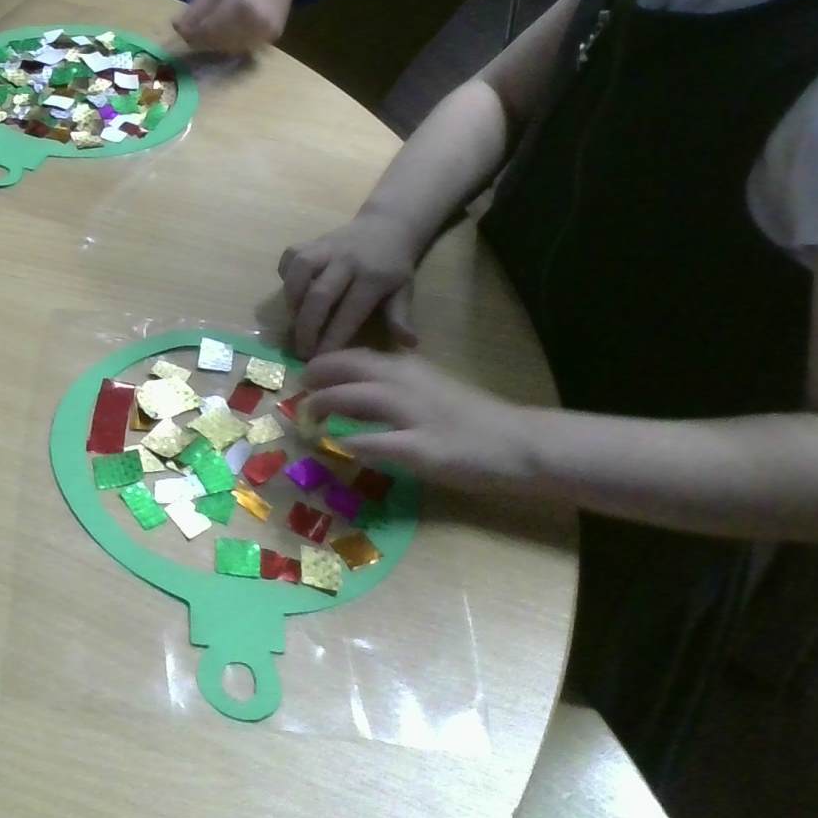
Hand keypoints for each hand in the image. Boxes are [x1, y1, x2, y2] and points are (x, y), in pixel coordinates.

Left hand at [174, 0, 298, 52]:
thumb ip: (197, 7)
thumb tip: (178, 28)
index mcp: (238, 2)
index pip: (206, 30)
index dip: (189, 34)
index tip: (180, 30)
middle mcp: (254, 21)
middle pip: (217, 43)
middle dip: (200, 40)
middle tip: (191, 32)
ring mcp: (266, 31)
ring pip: (230, 49)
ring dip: (215, 44)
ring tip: (208, 31)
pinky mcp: (274, 36)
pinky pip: (245, 47)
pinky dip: (232, 43)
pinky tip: (227, 31)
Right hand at [279, 212, 420, 356]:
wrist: (387, 225)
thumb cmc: (394, 265)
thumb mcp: (404, 290)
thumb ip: (400, 316)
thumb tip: (409, 344)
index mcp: (373, 277)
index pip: (349, 312)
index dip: (333, 337)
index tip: (321, 359)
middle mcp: (347, 260)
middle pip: (320, 294)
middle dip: (307, 326)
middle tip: (301, 350)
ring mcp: (327, 247)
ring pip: (301, 269)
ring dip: (292, 299)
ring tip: (293, 321)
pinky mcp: (313, 240)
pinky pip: (291, 255)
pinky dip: (285, 275)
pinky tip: (291, 293)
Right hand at [301, 349, 535, 490]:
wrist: (523, 445)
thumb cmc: (470, 454)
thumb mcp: (420, 457)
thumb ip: (375, 445)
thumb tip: (333, 440)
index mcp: (394, 392)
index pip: (342, 391)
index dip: (316, 402)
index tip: (294, 415)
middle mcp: (401, 375)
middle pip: (352, 364)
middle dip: (323, 371)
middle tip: (299, 384)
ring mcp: (419, 375)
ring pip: (369, 360)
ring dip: (341, 366)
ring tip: (322, 377)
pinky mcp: (432, 380)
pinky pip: (384, 365)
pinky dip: (363, 368)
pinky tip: (366, 382)